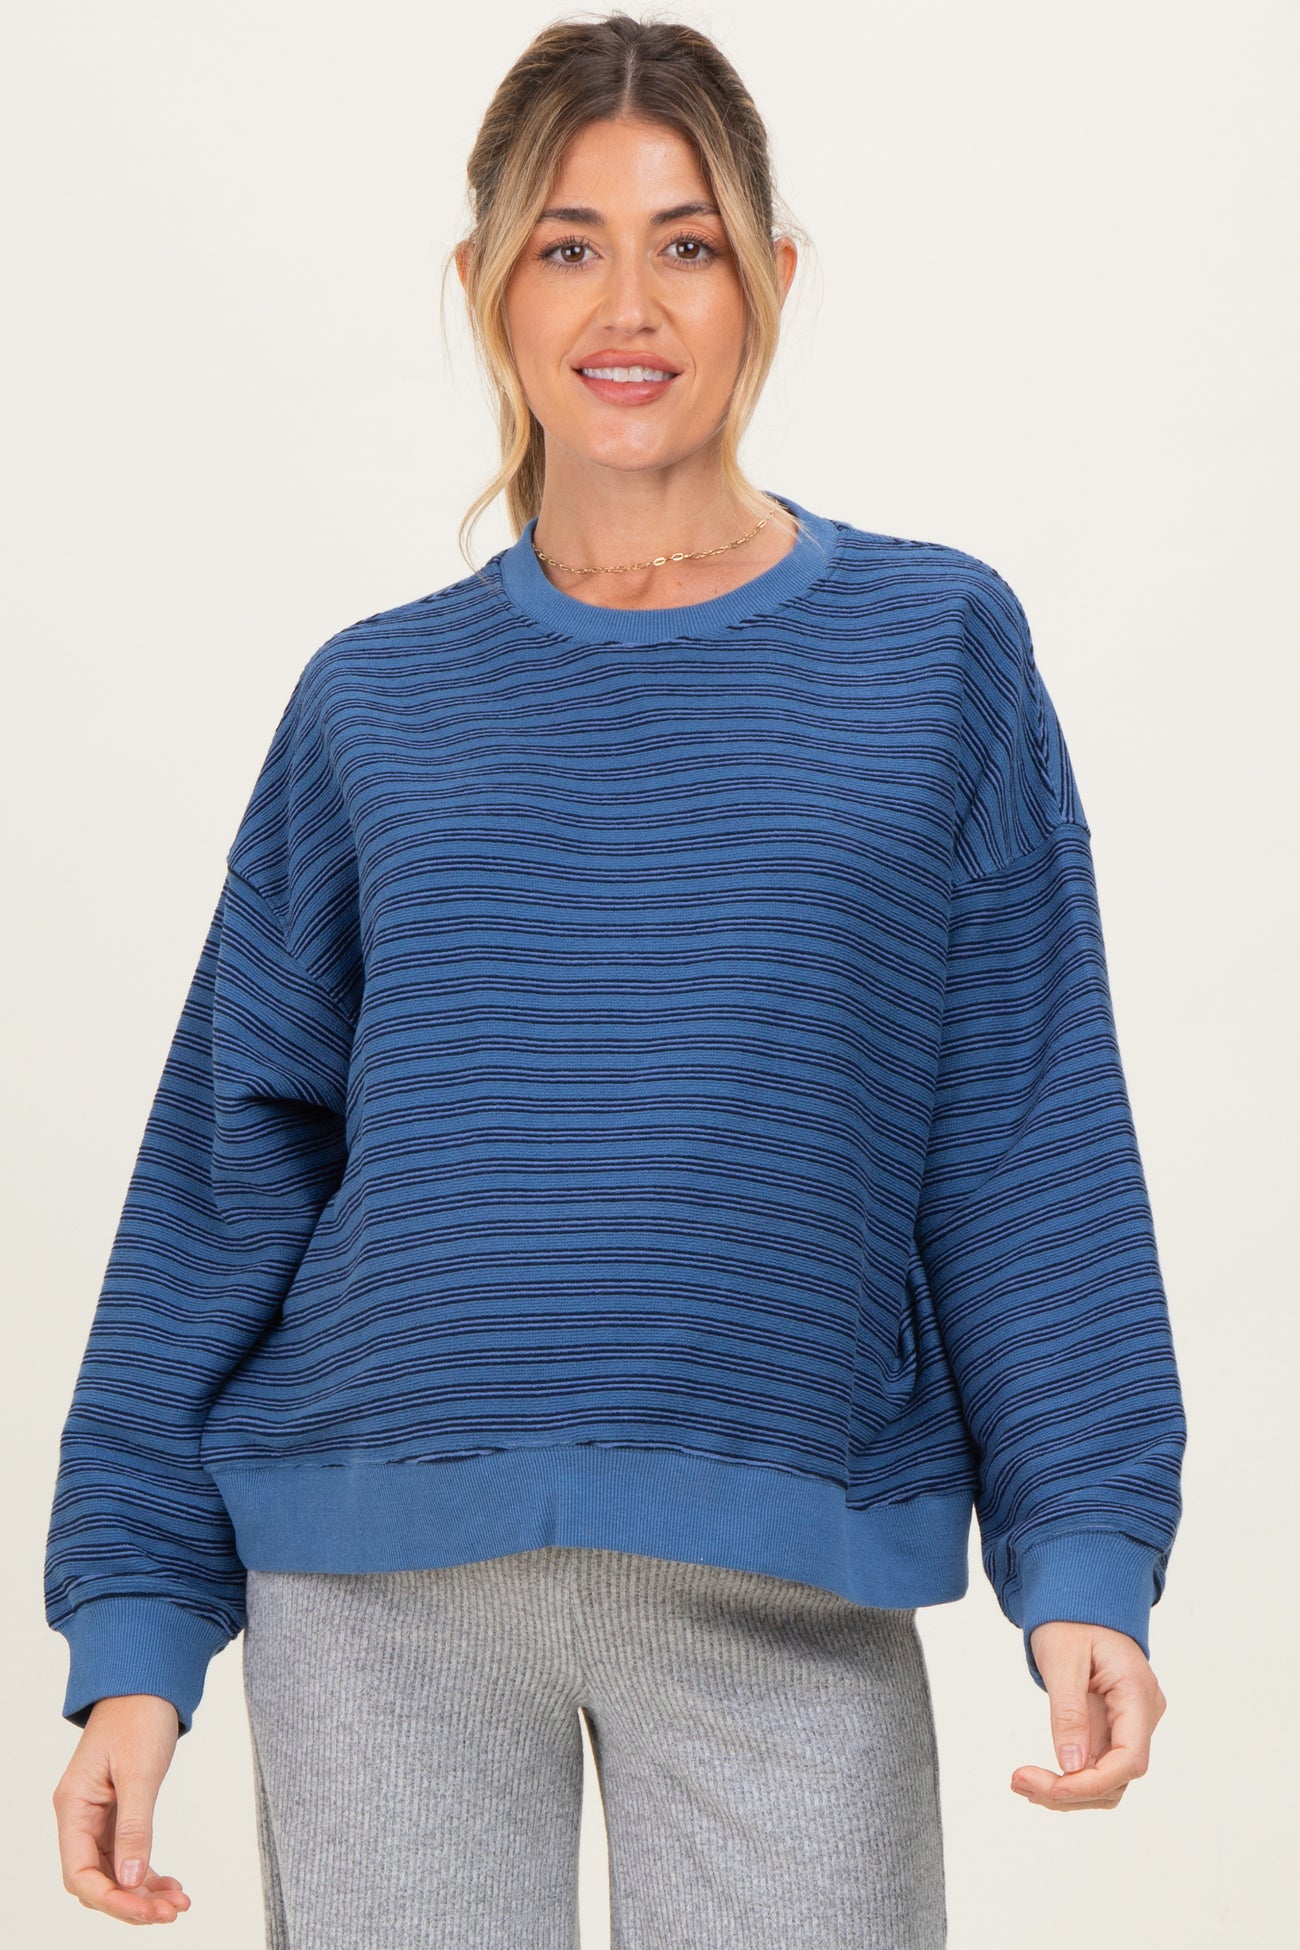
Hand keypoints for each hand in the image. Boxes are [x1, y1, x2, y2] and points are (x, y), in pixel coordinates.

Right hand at [52, 1694, 192, 1924]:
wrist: (147, 1681)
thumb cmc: (139, 1716)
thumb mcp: (140, 1772)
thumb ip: (135, 1826)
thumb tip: (133, 1880)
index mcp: (73, 1806)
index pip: (80, 1873)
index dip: (112, 1900)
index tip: (147, 1912)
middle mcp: (79, 1816)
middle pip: (96, 1879)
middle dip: (131, 1902)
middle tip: (171, 1912)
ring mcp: (97, 1816)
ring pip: (114, 1871)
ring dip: (143, 1892)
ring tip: (178, 1904)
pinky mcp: (116, 1811)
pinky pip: (127, 1854)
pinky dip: (148, 1873)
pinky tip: (172, 1885)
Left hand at [1010, 1621, 1167, 1810]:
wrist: (1079, 1599)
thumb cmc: (1071, 1618)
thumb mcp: (1062, 1658)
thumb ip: (1068, 1711)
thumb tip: (1070, 1766)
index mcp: (1138, 1693)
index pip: (1130, 1760)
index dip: (1092, 1783)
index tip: (1052, 1787)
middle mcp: (1142, 1715)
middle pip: (1117, 1778)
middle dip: (1071, 1791)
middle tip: (1018, 1782)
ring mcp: (1128, 1724)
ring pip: (1107, 1780)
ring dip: (1067, 1791)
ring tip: (1020, 1783)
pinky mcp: (1111, 1728)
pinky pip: (1095, 1765)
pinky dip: (1067, 1777)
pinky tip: (1035, 1777)